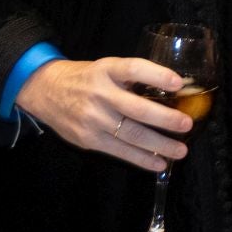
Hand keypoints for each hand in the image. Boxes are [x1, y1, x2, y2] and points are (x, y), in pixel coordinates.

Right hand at [15, 57, 193, 172]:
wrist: (45, 91)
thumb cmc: (85, 78)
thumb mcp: (105, 68)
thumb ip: (130, 79)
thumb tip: (170, 92)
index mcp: (106, 70)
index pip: (133, 69)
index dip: (156, 75)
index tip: (178, 83)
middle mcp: (100, 94)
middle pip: (137, 109)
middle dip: (165, 119)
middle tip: (186, 124)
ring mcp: (93, 119)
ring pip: (132, 135)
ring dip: (160, 145)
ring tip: (181, 149)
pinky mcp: (89, 140)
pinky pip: (120, 151)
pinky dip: (142, 159)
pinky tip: (159, 163)